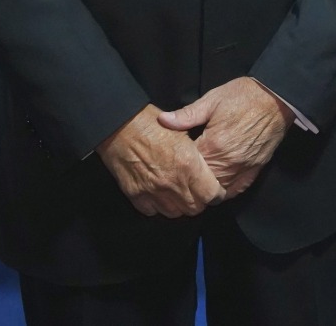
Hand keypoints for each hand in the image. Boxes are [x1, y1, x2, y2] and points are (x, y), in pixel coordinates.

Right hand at [95, 104, 224, 217]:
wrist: (119, 125)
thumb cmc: (153, 123)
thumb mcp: (184, 131)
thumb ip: (198, 155)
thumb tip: (207, 170)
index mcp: (189, 165)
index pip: (211, 195)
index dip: (216, 194)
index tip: (215, 190)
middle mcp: (172, 183)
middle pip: (194, 208)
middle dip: (199, 202)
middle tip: (197, 192)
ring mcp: (153, 191)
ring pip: (174, 213)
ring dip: (180, 206)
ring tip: (179, 194)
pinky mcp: (135, 195)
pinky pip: (152, 211)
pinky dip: (158, 206)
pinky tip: (160, 194)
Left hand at [157, 77, 291, 198]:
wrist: (278, 97)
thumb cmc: (244, 96)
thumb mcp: (213, 100)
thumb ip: (187, 115)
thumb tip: (163, 121)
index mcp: (214, 145)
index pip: (188, 166)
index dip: (177, 165)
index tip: (170, 163)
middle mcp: (229, 161)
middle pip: (201, 182)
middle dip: (190, 180)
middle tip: (179, 176)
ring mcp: (244, 167)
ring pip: (218, 190)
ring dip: (206, 188)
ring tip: (195, 184)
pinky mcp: (256, 168)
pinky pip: (236, 189)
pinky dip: (225, 191)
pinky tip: (216, 187)